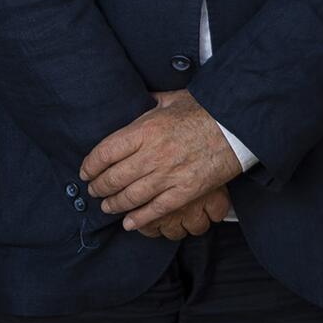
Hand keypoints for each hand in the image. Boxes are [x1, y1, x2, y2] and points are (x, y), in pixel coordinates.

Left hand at [81, 90, 243, 230]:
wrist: (237, 127)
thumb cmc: (204, 110)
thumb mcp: (170, 100)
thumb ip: (148, 104)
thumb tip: (136, 101)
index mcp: (144, 130)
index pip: (105, 152)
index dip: (90, 165)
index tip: (85, 172)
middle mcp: (152, 154)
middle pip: (114, 177)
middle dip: (99, 187)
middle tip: (92, 191)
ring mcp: (169, 175)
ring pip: (131, 196)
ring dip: (114, 204)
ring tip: (106, 206)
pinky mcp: (186, 191)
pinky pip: (156, 209)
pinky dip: (140, 218)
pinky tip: (129, 222)